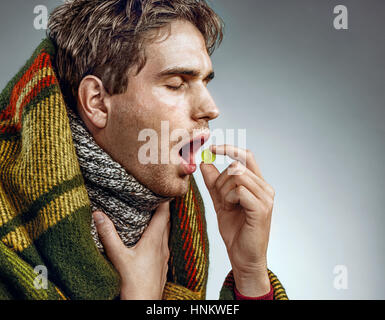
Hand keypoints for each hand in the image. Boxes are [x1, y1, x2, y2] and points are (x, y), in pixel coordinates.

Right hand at [93, 201, 170, 299]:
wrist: (144, 303)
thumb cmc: (134, 283)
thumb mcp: (118, 256)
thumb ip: (109, 235)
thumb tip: (98, 214)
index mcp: (154, 240)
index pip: (163, 214)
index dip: (164, 200)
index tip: (162, 188)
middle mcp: (162, 246)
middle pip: (166, 222)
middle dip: (162, 209)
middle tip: (156, 197)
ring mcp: (164, 256)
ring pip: (166, 233)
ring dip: (161, 223)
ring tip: (153, 214)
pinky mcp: (162, 265)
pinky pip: (164, 245)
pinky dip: (159, 236)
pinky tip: (152, 240)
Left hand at [200, 145, 273, 296]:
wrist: (243, 257)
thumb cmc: (236, 231)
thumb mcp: (220, 201)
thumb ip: (214, 182)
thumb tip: (203, 162)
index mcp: (258, 184)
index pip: (246, 156)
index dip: (229, 148)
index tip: (212, 149)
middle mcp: (265, 188)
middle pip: (236, 166)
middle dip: (220, 181)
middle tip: (221, 200)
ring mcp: (265, 198)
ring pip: (236, 176)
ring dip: (224, 191)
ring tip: (228, 207)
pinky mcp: (261, 208)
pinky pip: (238, 190)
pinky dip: (228, 198)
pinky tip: (231, 210)